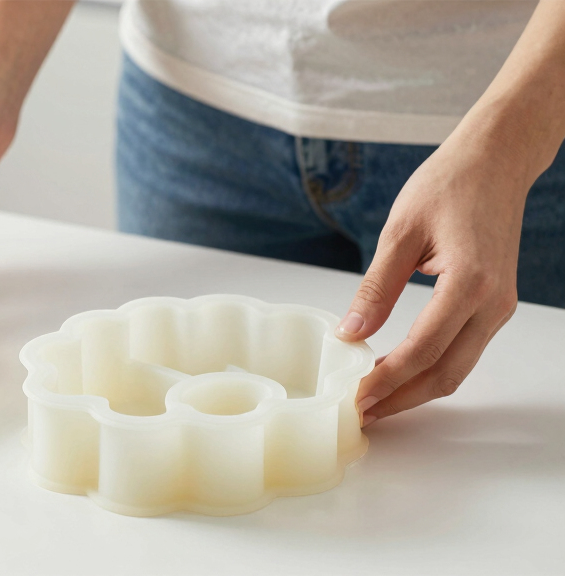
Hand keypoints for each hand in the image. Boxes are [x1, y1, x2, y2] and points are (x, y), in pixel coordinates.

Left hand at [336, 137, 525, 426]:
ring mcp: (500, 307)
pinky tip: (397, 371)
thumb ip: (376, 287)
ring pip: (457, 369)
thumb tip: (350, 332)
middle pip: (445, 374)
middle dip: (401, 399)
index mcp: (469, 282)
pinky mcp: (496, 305)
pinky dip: (430, 369)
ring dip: (415, 390)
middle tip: (360, 413)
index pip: (423, 350)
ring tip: (373, 400)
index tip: (354, 397)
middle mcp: (493, 302)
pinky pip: (463, 351)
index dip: (387, 380)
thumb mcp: (400, 232)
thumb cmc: (449, 184)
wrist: (497, 161)